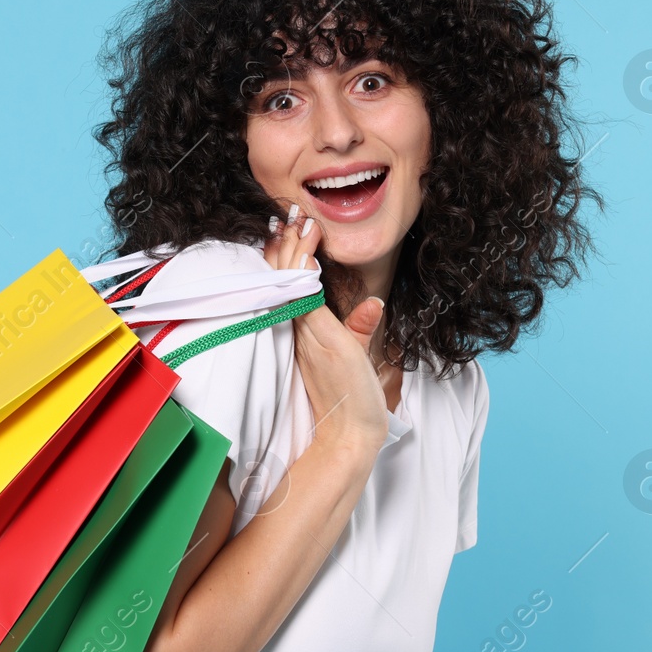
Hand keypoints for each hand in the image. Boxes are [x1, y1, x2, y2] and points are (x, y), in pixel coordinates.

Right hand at [263, 205, 388, 448]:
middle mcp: (295, 331)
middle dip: (283, 247)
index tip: (285, 231)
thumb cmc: (351, 399)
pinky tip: (305, 251)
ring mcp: (303, 333)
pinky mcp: (317, 335)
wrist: (350, 434)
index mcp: (299, 333)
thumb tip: (372, 304)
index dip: (284, 259)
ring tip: (297, 222)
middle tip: (285, 216)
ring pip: (288, 283)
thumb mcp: (354, 354)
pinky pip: (302, 297)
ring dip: (292, 250)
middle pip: (279, 280)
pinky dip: (301, 272)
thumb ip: (359, 327)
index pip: (284, 288)